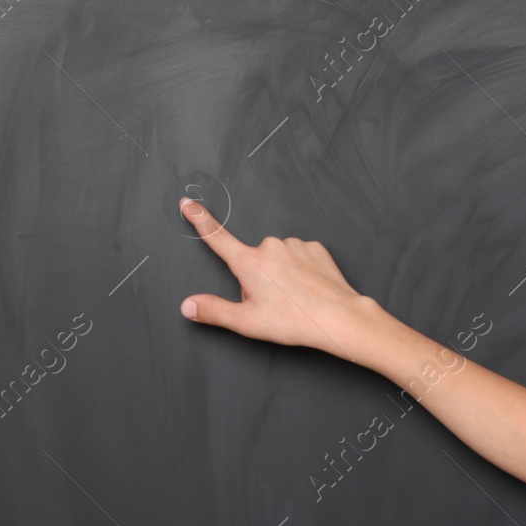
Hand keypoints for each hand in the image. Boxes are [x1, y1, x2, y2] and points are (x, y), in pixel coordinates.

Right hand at [177, 198, 372, 356]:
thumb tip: (189, 306)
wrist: (337, 317)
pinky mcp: (314, 248)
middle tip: (271, 303)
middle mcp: (270, 247)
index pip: (216, 236)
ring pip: (277, 259)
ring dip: (279, 275)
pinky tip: (306, 289)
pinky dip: (299, 270)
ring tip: (292, 299)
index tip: (188, 204)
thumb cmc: (294, 320)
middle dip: (256, 278)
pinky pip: (299, 256)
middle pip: (253, 260)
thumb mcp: (246, 322)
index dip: (199, 219)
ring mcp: (294, 245)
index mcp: (249, 262)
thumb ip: (213, 311)